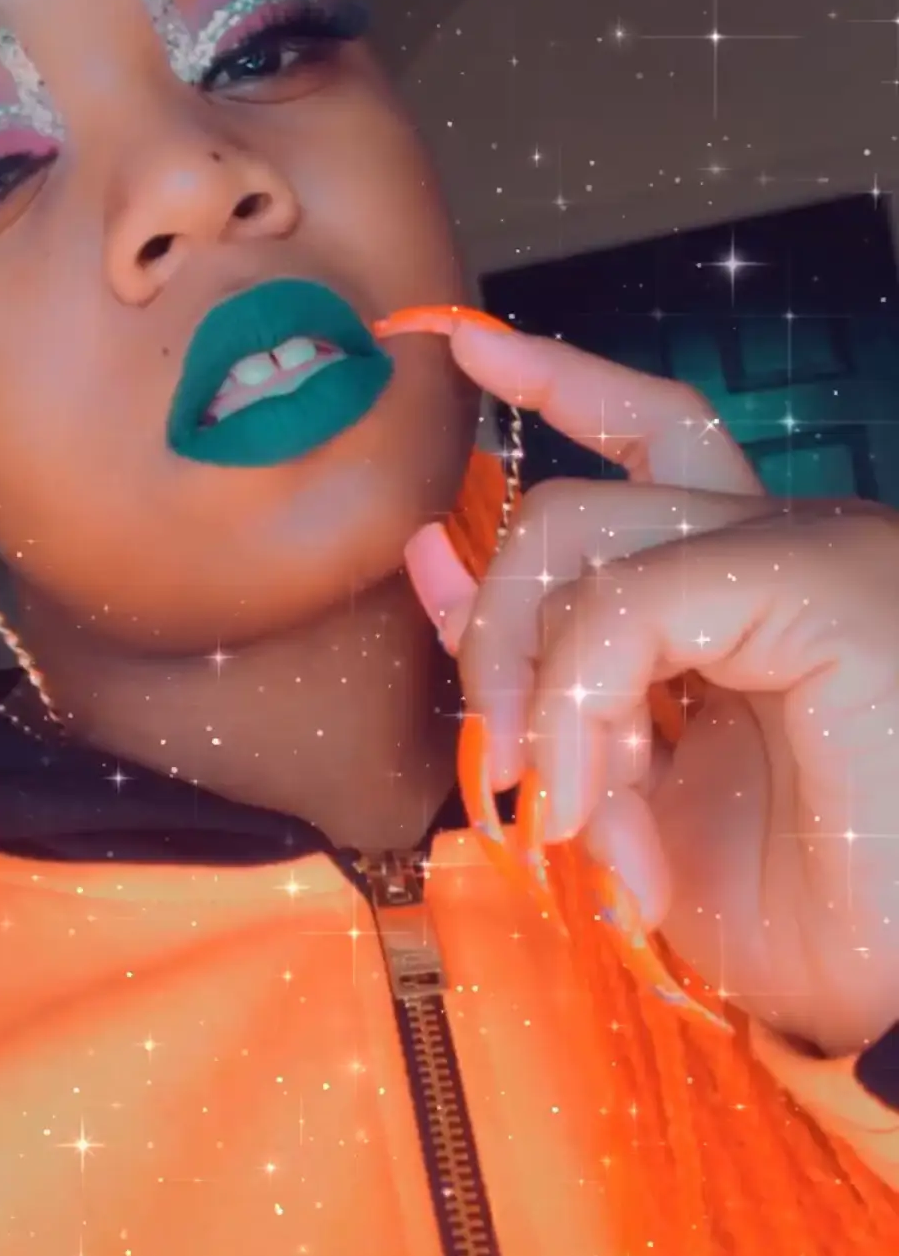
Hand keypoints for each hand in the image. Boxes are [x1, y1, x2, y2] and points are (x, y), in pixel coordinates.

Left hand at [403, 316, 898, 1055]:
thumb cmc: (791, 909)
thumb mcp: (628, 781)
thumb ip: (541, 670)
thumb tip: (431, 561)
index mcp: (751, 580)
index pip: (646, 432)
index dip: (553, 377)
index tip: (450, 346)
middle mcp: (786, 540)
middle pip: (575, 497)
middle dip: (493, 624)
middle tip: (500, 766)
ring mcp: (812, 549)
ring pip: (579, 526)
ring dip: (531, 680)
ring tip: (565, 804)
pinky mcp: (824, 582)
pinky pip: (627, 602)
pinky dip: (576, 701)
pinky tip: (594, 796)